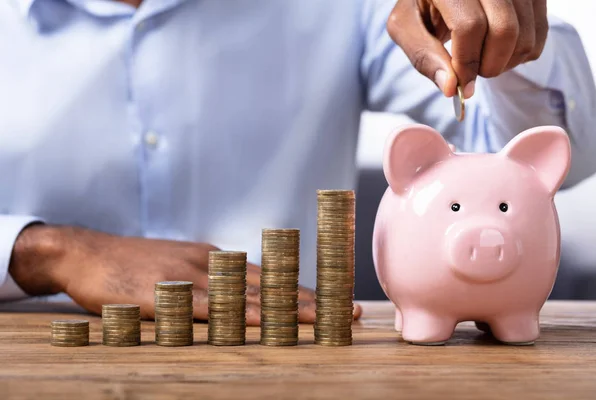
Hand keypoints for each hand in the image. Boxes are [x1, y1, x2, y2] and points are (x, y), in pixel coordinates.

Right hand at [9, 225, 361, 324]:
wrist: (83, 252)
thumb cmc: (130, 264)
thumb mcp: (175, 266)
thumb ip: (207, 282)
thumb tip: (234, 301)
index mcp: (215, 259)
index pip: (268, 276)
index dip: (302, 290)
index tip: (334, 302)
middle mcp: (210, 263)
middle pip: (269, 284)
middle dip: (309, 299)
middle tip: (347, 312)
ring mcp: (188, 275)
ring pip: (246, 294)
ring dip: (285, 307)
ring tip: (321, 320)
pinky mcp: (165, 291)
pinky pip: (208, 305)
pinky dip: (236, 314)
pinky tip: (260, 323)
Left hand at [387, 0, 547, 98]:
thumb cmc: (421, 5)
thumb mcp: (407, 26)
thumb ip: (424, 55)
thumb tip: (451, 88)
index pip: (470, 27)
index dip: (466, 63)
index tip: (461, 85)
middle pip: (505, 30)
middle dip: (489, 65)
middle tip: (472, 71)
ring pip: (526, 34)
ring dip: (505, 63)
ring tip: (482, 60)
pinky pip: (540, 32)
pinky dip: (521, 54)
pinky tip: (499, 51)